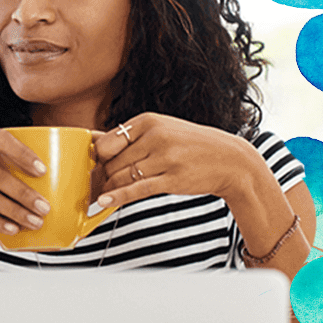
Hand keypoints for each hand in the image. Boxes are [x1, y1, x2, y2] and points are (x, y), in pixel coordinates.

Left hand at [90, 113, 256, 208]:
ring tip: (103, 194)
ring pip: (122, 177)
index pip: (107, 141)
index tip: (95, 166)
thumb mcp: (161, 130)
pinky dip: (117, 197)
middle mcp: (155, 136)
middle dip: (103, 176)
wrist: (229, 160)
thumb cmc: (190, 145)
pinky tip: (104, 202)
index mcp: (148, 121)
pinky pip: (137, 189)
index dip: (97, 157)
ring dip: (109, 189)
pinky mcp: (172, 179)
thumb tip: (93, 142)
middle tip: (97, 185)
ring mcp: (165, 158)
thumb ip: (130, 137)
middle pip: (112, 162)